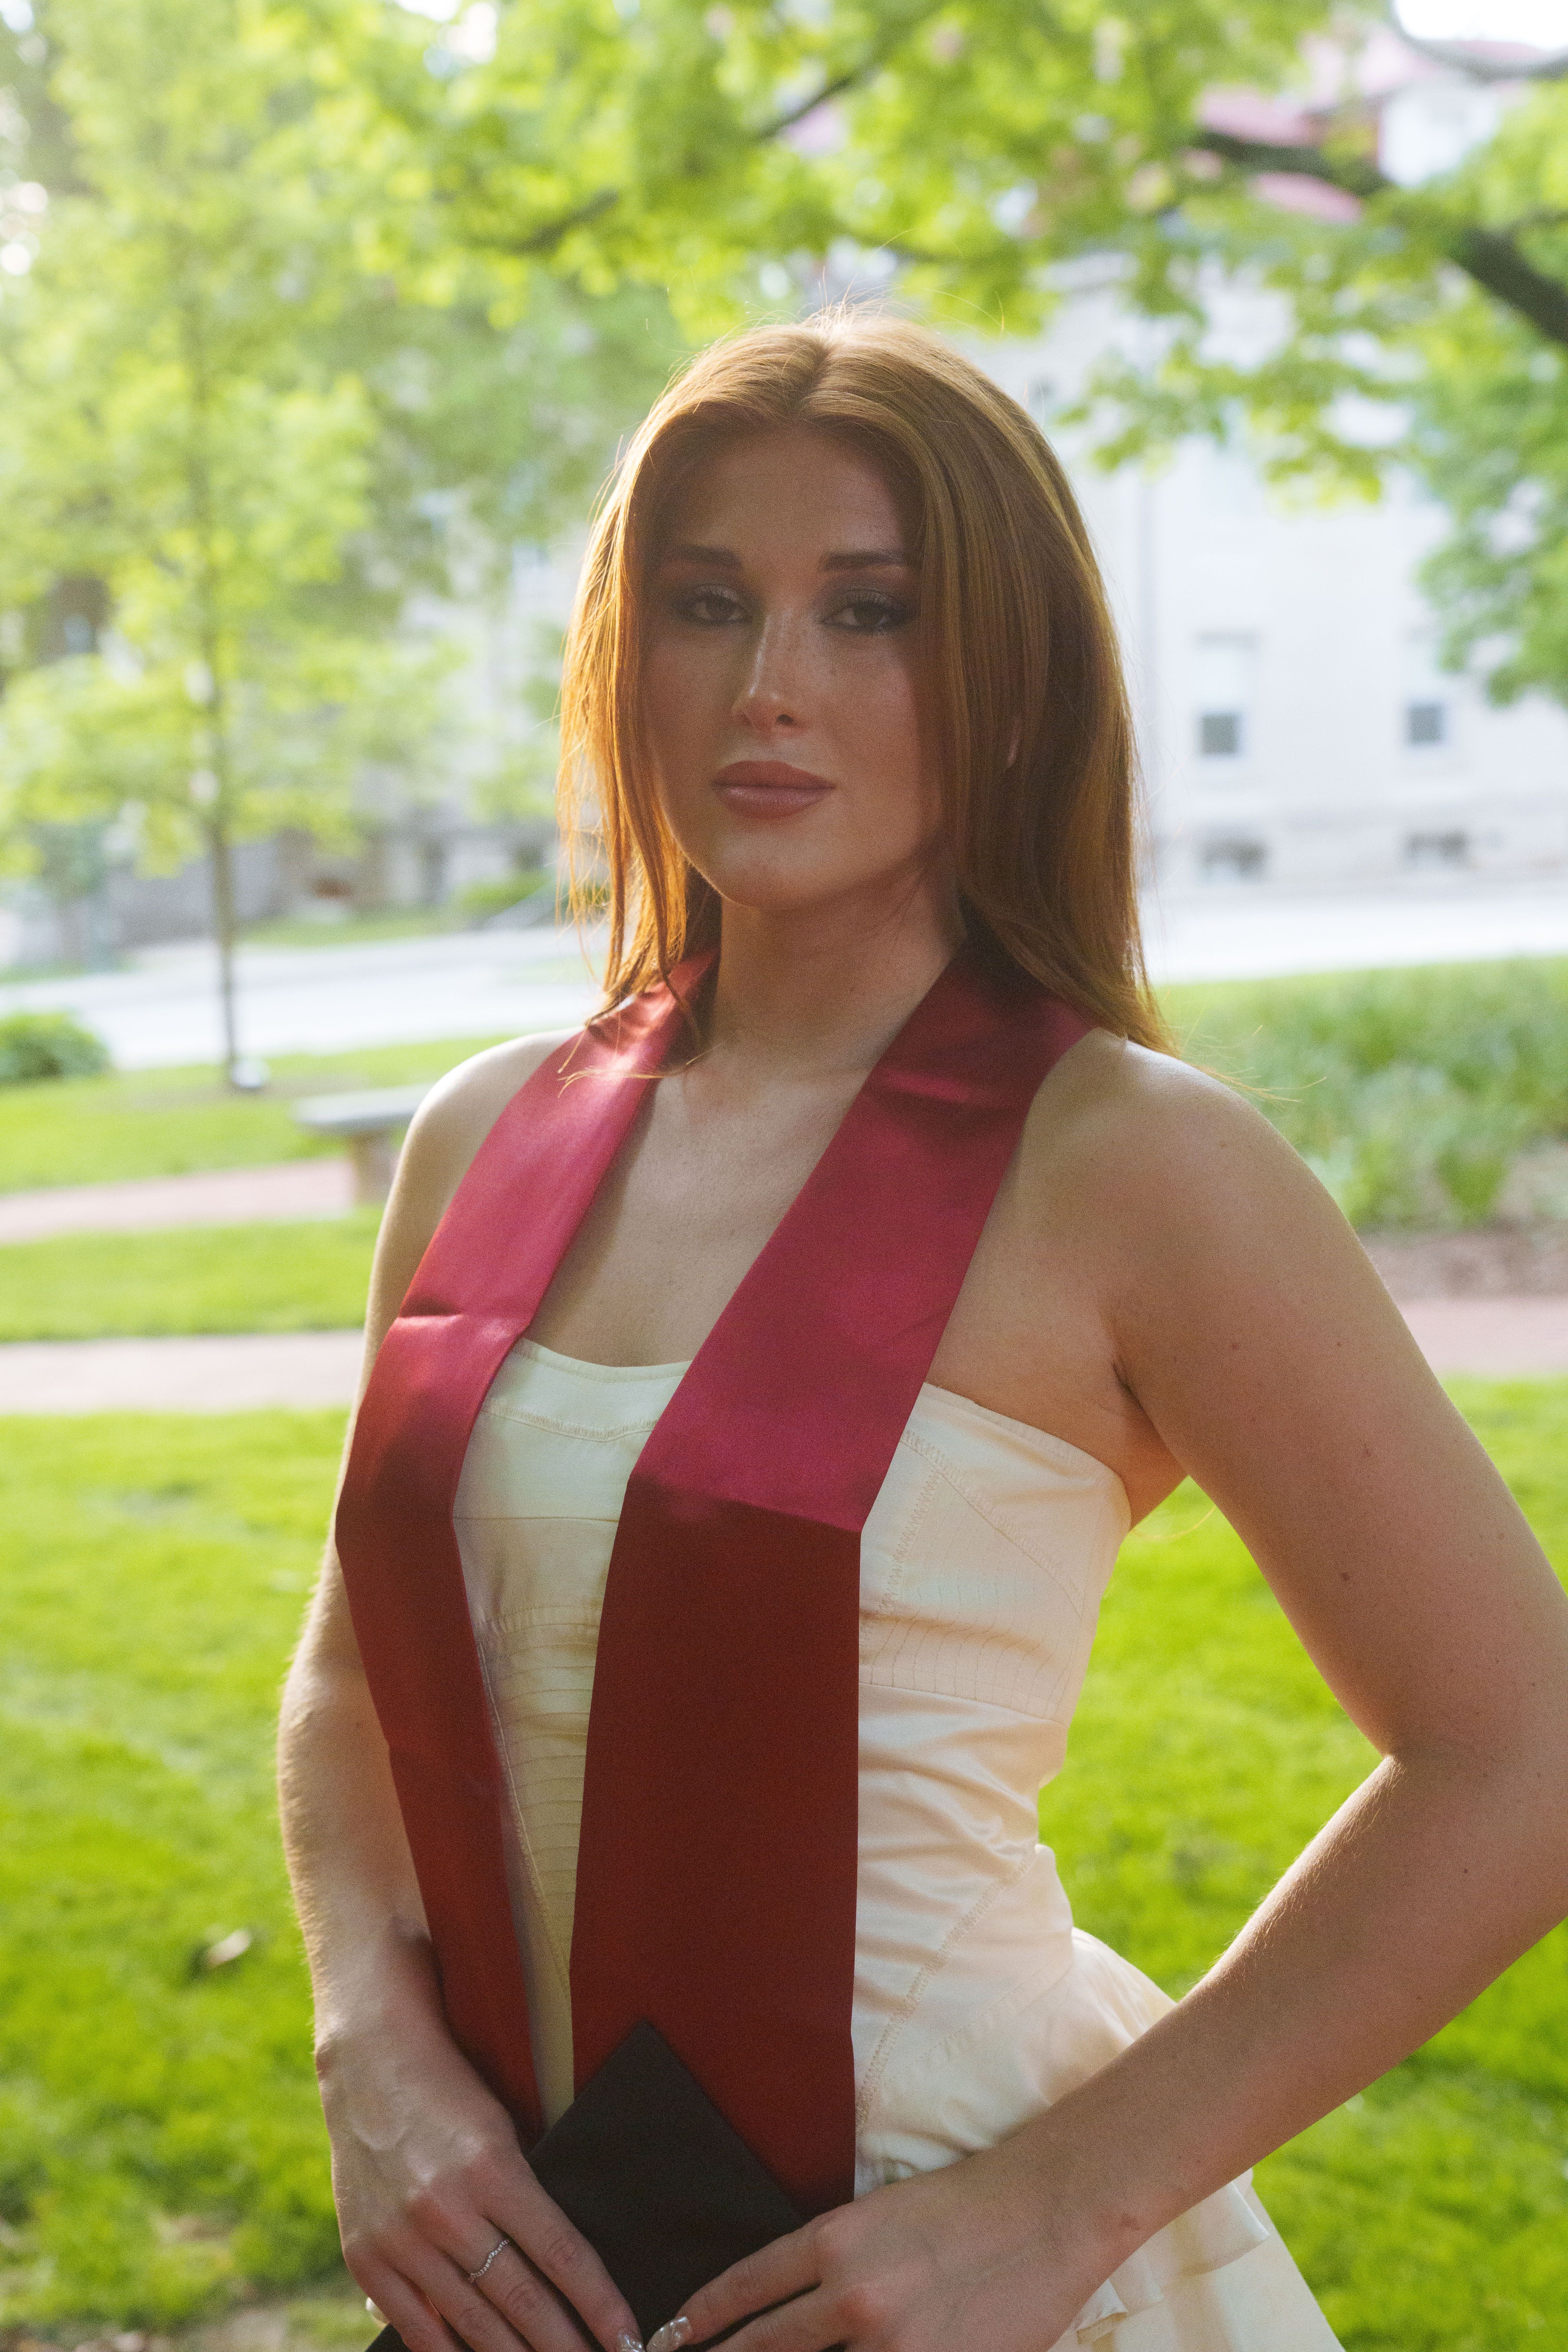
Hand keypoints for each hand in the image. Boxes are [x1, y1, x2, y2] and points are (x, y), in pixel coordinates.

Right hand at [320, 2001, 641, 2351]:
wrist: (370, 2061)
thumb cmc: (453, 2090)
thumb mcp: (503, 2130)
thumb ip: (527, 2194)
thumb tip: (565, 2266)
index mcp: (491, 2169)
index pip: (561, 2254)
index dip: (599, 2304)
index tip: (628, 2338)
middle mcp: (445, 2209)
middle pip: (521, 2299)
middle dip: (565, 2345)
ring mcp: (401, 2238)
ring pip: (472, 2322)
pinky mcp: (366, 2255)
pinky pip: (416, 2325)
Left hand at [646, 2138, 1111, 2351]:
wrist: (1046, 2210)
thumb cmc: (964, 2204)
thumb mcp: (879, 2217)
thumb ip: (831, 2264)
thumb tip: (786, 2312)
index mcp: (835, 2240)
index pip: (744, 2288)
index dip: (699, 2320)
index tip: (668, 2341)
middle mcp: (853, 2296)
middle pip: (763, 2349)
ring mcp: (894, 2345)